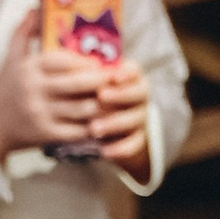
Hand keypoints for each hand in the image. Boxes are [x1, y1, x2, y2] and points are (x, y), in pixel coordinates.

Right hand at [0, 22, 105, 161]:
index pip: (64, 60)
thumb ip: (25, 31)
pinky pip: (77, 131)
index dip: (86, 62)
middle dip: (100, 82)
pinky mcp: (46, 135)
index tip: (101, 63)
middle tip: (114, 80)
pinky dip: (93, 127)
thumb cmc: (6, 88)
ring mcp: (42, 113)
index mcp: (30, 68)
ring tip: (113, 100)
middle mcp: (36, 90)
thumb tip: (38, 6)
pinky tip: (102, 122)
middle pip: (78, 84)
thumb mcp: (11, 57)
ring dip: (102, 105)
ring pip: (82, 109)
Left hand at [88, 54, 152, 178]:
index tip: (112, 76)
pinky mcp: (137, 140)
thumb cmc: (86, 93)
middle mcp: (138, 95)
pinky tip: (104, 151)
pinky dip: (119, 149)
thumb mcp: (82, 78)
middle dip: (118, 95)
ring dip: (113, 123)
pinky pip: (132, 146)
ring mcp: (139, 117)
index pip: (133, 70)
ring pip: (133, 119)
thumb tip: (80, 67)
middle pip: (137, 93)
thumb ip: (83, 72)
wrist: (99, 125)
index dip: (125, 72)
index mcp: (128, 76)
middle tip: (100, 97)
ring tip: (93, 128)